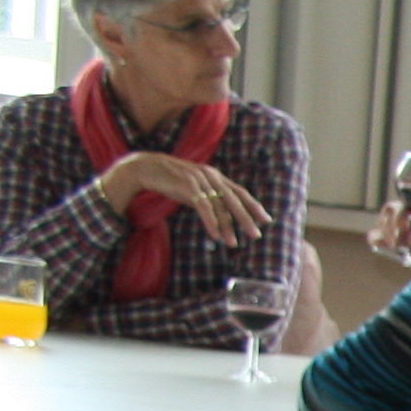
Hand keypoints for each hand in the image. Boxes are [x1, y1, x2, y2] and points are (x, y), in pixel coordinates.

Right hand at [95, 152, 271, 246]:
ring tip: (233, 243)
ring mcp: (200, 179)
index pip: (240, 192)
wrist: (145, 168)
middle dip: (246, 219)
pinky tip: (216, 235)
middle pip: (234, 200)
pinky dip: (211, 222)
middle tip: (256, 235)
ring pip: (220, 206)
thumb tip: (225, 217)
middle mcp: (211, 176)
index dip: (253, 206)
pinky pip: (203, 207)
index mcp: (215, 176)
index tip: (266, 220)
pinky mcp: (187, 185)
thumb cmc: (171, 180)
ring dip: (228, 226)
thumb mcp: (195, 190)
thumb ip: (210, 199)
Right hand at [368, 200, 410, 268]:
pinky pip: (381, 236)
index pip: (406, 204)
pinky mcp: (398, 239)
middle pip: (391, 211)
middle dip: (391, 225)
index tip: (404, 230)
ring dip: (384, 233)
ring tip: (394, 246)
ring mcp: (403, 225)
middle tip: (398, 242)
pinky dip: (378, 239)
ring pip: (383, 222)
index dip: (400, 215)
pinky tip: (380, 245)